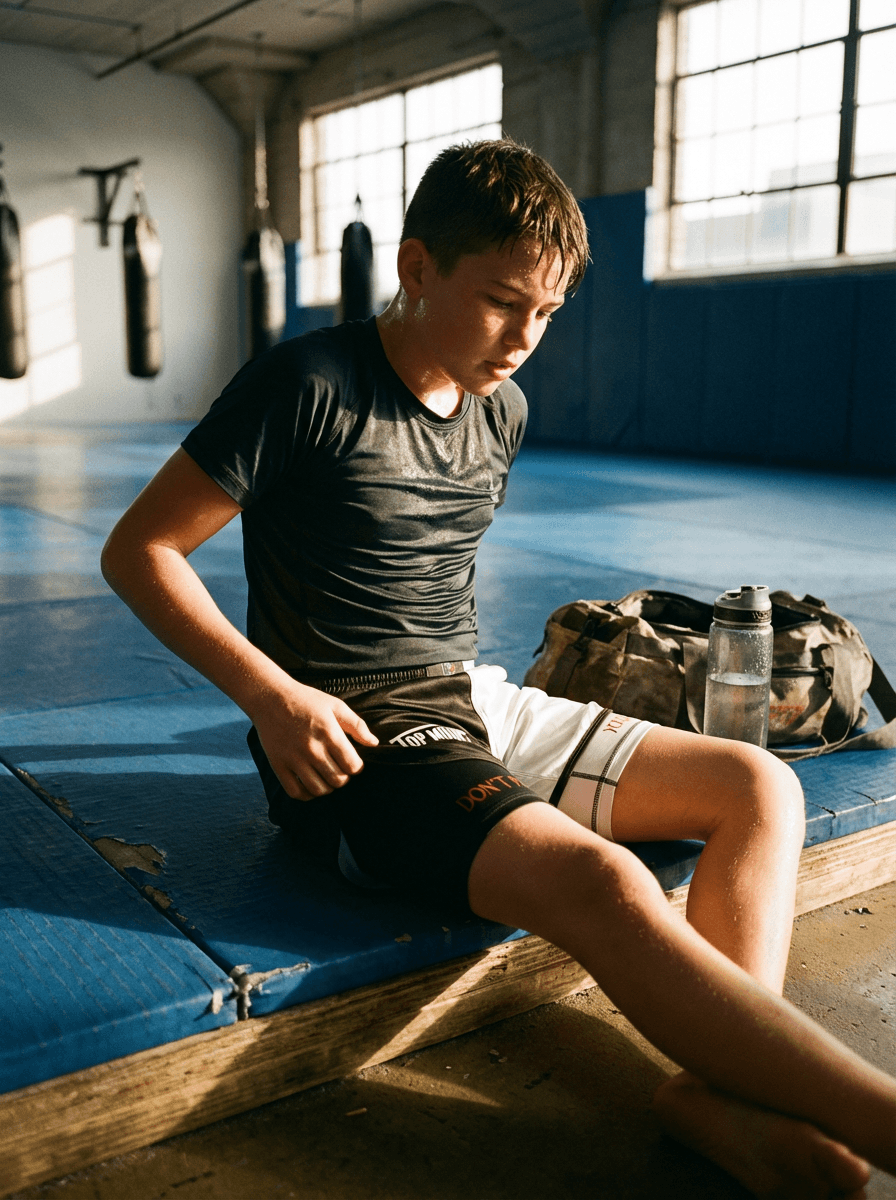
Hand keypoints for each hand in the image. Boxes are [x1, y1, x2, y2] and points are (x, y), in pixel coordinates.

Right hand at [253, 681, 378, 799]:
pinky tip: (310, 784)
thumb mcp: (335, 705)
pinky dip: (307, 794)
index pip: (352, 766)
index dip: (357, 767)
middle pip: (338, 780)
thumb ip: (357, 724)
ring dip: (327, 787)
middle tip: (340, 769)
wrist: (270, 697)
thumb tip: (374, 743)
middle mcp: (312, 748)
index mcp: (329, 733)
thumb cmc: (306, 700)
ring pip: (319, 789)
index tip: (352, 762)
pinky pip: (295, 792)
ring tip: (327, 777)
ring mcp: (294, 759)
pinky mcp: (278, 765)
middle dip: (344, 778)